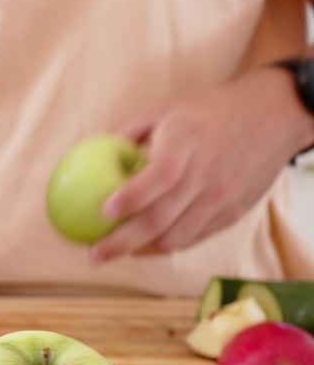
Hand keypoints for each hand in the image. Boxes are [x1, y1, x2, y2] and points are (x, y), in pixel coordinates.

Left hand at [91, 67, 313, 262]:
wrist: (272, 117)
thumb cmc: (209, 111)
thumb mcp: (165, 110)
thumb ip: (129, 132)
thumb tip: (91, 154)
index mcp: (185, 145)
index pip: (159, 178)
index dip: (130, 198)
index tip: (102, 213)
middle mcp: (205, 176)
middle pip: (160, 218)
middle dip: (121, 242)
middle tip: (93, 254)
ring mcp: (221, 198)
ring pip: (177, 237)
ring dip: (141, 251)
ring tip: (114, 253)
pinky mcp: (232, 213)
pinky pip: (195, 238)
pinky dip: (166, 246)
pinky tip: (145, 247)